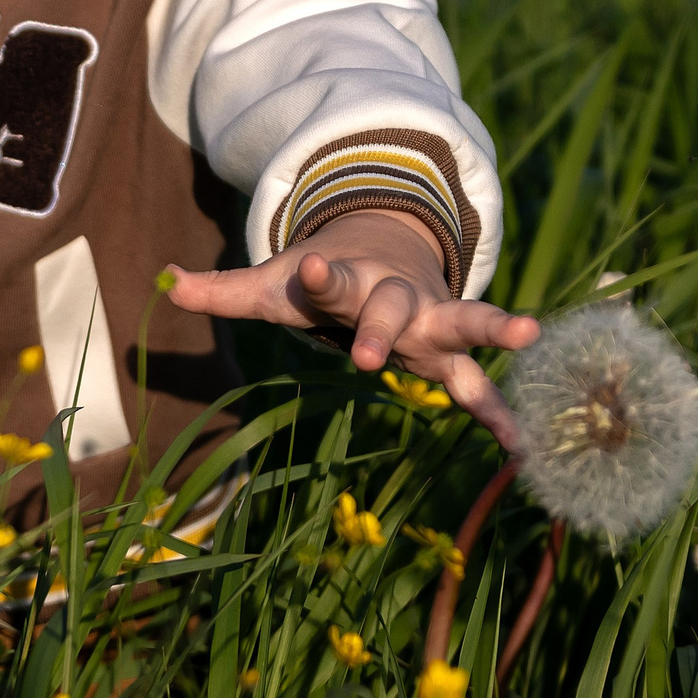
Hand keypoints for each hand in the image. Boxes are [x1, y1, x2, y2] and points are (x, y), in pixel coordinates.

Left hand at [165, 209, 540, 451]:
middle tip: (367, 354)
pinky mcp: (452, 353)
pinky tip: (522, 448)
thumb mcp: (275, 285)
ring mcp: (431, 322)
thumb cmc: (323, 280)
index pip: (327, 277)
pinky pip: (480, 385)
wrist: (386, 248)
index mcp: (346, 281)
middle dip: (382, 326)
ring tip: (531, 331)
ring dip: (494, 328)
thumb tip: (166, 282)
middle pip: (391, 307)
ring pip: (464, 323)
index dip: (319, 276)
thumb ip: (226, 290)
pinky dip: (500, 414)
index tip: (309, 268)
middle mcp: (394, 297)